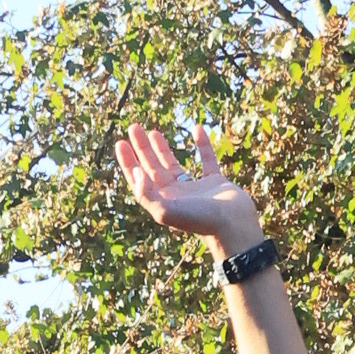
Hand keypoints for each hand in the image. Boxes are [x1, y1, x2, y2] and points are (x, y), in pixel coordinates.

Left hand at [116, 120, 259, 249]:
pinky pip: (207, 160)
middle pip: (153, 168)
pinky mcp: (215, 182)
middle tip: (134, 128)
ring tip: (152, 132)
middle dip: (142, 148)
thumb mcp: (166, 211)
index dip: (128, 162)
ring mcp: (195, 189)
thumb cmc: (200, 221)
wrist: (234, 225)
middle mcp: (176, 195)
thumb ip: (147, 194)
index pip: (140, 180)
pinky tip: (198, 129)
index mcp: (163, 201)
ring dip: (162, 148)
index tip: (121, 143)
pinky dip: (202, 145)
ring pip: (174, 164)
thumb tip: (136, 172)